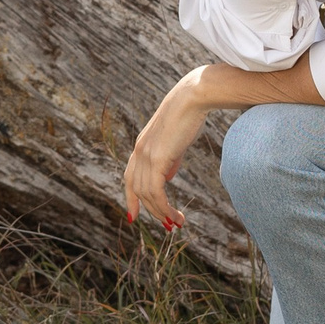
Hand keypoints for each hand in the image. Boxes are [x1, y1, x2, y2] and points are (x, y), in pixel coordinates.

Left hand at [124, 69, 214, 229]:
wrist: (194, 98)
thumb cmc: (190, 116)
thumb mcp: (176, 141)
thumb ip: (170, 159)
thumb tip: (167, 177)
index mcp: (141, 146)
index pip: (130, 177)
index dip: (131, 198)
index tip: (135, 215)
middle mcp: (139, 151)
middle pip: (137, 190)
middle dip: (151, 211)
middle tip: (168, 225)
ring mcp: (146, 155)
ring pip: (147, 194)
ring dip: (161, 212)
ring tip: (177, 224)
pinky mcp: (157, 158)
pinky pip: (155, 191)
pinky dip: (163, 207)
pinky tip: (175, 215)